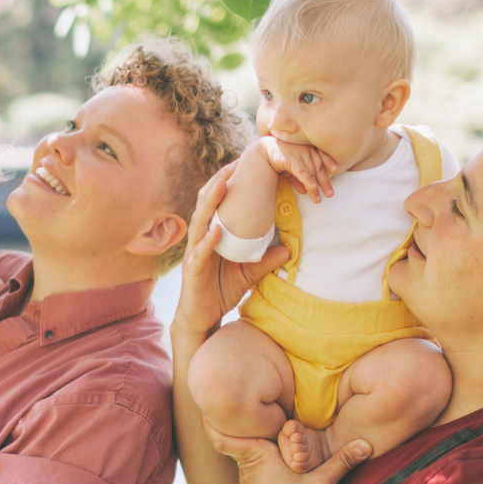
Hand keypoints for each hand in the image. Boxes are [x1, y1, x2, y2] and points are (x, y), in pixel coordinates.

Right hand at [173, 162, 294, 347]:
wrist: (202, 319)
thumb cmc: (220, 291)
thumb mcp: (249, 274)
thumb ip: (266, 260)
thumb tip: (290, 249)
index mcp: (212, 235)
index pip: (219, 204)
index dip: (228, 185)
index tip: (243, 166)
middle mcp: (200, 239)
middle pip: (206, 205)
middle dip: (218, 183)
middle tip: (234, 164)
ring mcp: (194, 254)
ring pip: (200, 222)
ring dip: (211, 202)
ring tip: (223, 184)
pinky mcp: (192, 271)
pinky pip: (200, 252)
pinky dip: (208, 240)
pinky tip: (216, 229)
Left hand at [203, 419, 372, 483]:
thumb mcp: (319, 483)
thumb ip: (343, 462)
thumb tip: (368, 443)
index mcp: (258, 455)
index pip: (224, 436)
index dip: (212, 422)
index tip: (202, 406)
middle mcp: (248, 463)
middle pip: (232, 438)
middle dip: (228, 422)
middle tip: (222, 403)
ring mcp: (248, 476)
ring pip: (240, 451)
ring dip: (240, 436)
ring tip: (240, 418)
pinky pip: (247, 462)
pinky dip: (249, 452)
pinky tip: (261, 448)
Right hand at [257, 138, 338, 203]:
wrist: (264, 151)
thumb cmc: (280, 159)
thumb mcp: (291, 169)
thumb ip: (298, 178)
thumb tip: (305, 191)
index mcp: (308, 149)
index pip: (321, 155)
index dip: (329, 161)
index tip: (335, 169)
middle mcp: (306, 150)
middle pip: (319, 167)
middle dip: (325, 182)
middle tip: (330, 195)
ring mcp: (300, 154)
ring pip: (311, 172)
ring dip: (315, 187)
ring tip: (317, 200)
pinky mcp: (292, 159)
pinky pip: (302, 171)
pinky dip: (308, 180)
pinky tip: (313, 187)